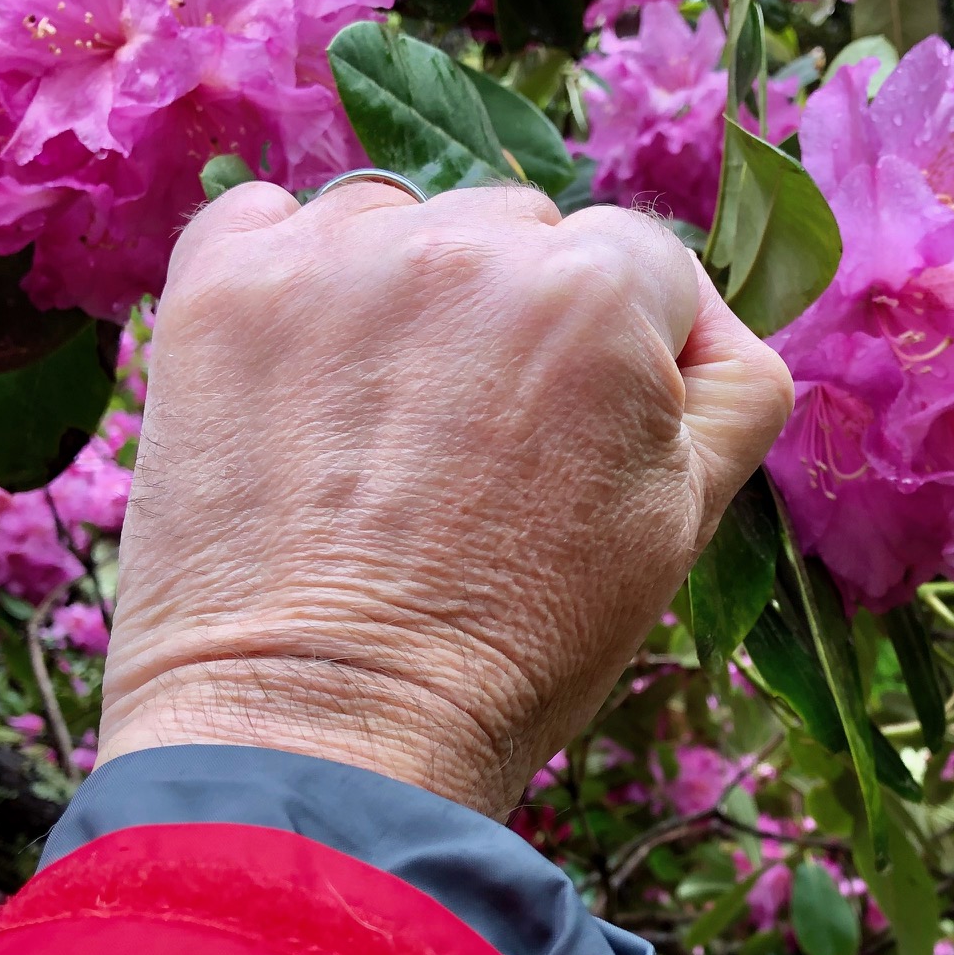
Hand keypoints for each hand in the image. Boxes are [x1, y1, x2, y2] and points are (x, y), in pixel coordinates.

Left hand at [96, 180, 793, 817]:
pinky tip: (302, 378)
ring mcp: (330, 258)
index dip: (629, 352)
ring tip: (385, 420)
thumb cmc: (520, 646)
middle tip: (483, 443)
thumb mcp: (684, 525)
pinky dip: (290, 279)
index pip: (645, 262)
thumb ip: (733, 390)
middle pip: (521, 232)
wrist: (325, 732)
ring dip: (407, 292)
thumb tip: (704, 319)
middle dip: (519, 315)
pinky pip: (268, 222)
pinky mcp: (220, 288)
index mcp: (599, 291)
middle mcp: (467, 243)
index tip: (583, 435)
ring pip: (401, 222)